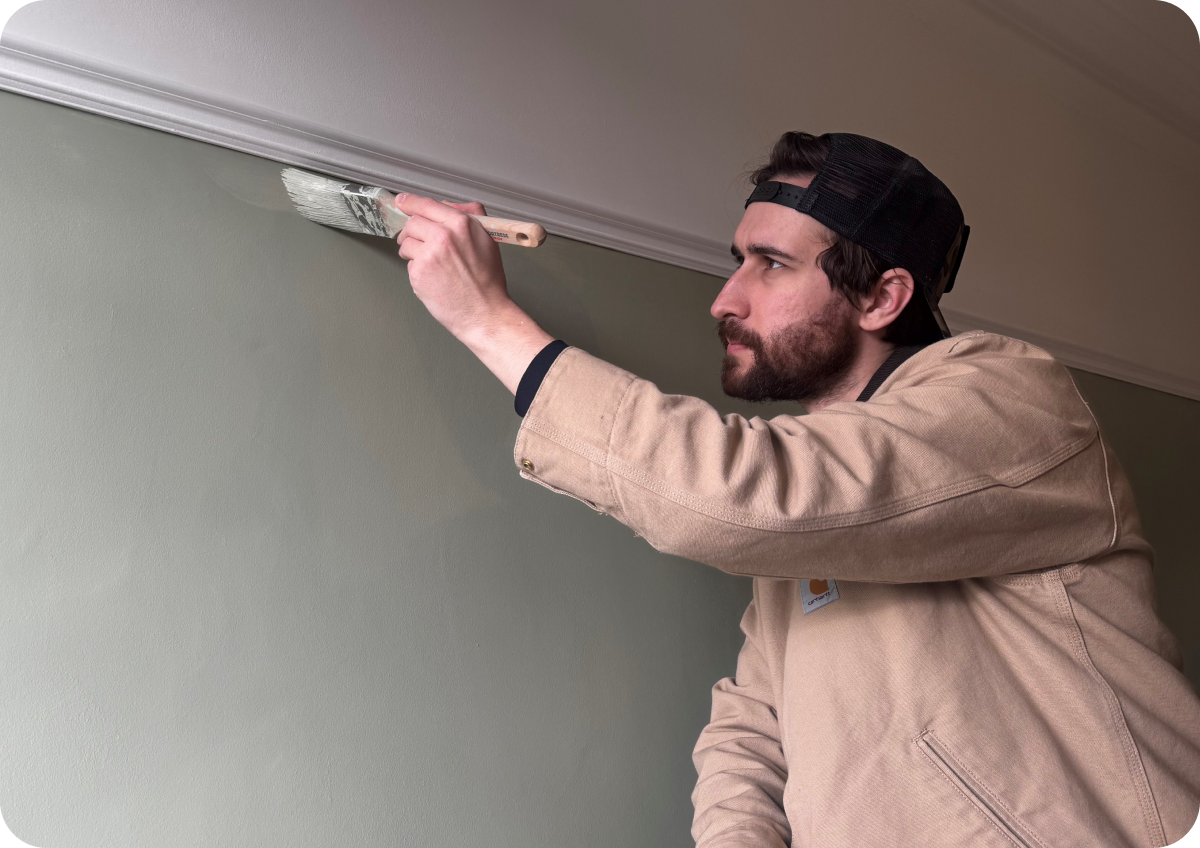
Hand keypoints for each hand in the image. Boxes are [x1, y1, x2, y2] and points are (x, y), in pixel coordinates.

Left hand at [395, 194, 510, 343]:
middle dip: (412, 231)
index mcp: (460, 224)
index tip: (402, 201)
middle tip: (419, 242)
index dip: (410, 202)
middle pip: (412, 223)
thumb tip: (447, 205)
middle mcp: (443, 236)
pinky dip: (417, 269)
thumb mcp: (487, 239)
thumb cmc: (487, 281)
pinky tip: (434, 278)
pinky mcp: (418, 273)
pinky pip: (409, 263)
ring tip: (431, 264)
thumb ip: (469, 216)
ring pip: (406, 243)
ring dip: (412, 251)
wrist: (484, 313)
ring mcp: (428, 255)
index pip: (426, 205)